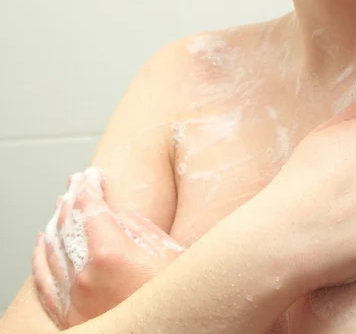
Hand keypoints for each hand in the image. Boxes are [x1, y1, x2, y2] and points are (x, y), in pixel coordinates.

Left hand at [32, 167, 183, 328]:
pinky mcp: (69, 318)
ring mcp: (73, 297)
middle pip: (68, 226)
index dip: (88, 188)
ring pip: (52, 250)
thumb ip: (144, 229)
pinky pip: (43, 282)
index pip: (90, 208)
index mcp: (110, 253)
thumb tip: (122, 215)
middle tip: (75, 184)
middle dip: (71, 200)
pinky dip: (40, 258)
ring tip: (60, 206)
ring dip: (55, 223)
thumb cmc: (176, 300)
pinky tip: (42, 245)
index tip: (90, 176)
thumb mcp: (173, 256)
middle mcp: (85, 274)